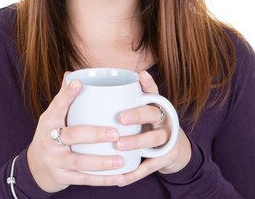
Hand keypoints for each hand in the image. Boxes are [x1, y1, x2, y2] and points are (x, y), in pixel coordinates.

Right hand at [27, 74, 126, 192]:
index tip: (79, 83)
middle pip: (72, 136)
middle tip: (115, 133)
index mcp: (48, 122)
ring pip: (80, 162)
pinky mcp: (62, 177)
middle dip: (94, 135)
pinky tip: (120, 177)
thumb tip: (72, 73)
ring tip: (121, 159)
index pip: (57, 106)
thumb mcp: (52, 118)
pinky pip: (84, 179)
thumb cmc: (50, 136)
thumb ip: (64, 99)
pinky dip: (103, 180)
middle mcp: (49, 141)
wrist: (35, 168)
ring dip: (102, 162)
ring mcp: (54, 161)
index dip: (67, 95)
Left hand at [115, 70, 191, 185]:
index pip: (153, 92)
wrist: (175, 150)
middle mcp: (164, 119)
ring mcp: (168, 138)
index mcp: (156, 106)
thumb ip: (123, 98)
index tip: (140, 76)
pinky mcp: (167, 157)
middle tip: (120, 118)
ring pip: (153, 139)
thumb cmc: (149, 126)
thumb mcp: (142, 110)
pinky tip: (121, 178)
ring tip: (119, 146)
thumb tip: (79, 77)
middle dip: (137, 115)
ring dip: (136, 142)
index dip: (148, 84)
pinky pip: (152, 165)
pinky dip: (136, 172)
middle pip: (152, 114)